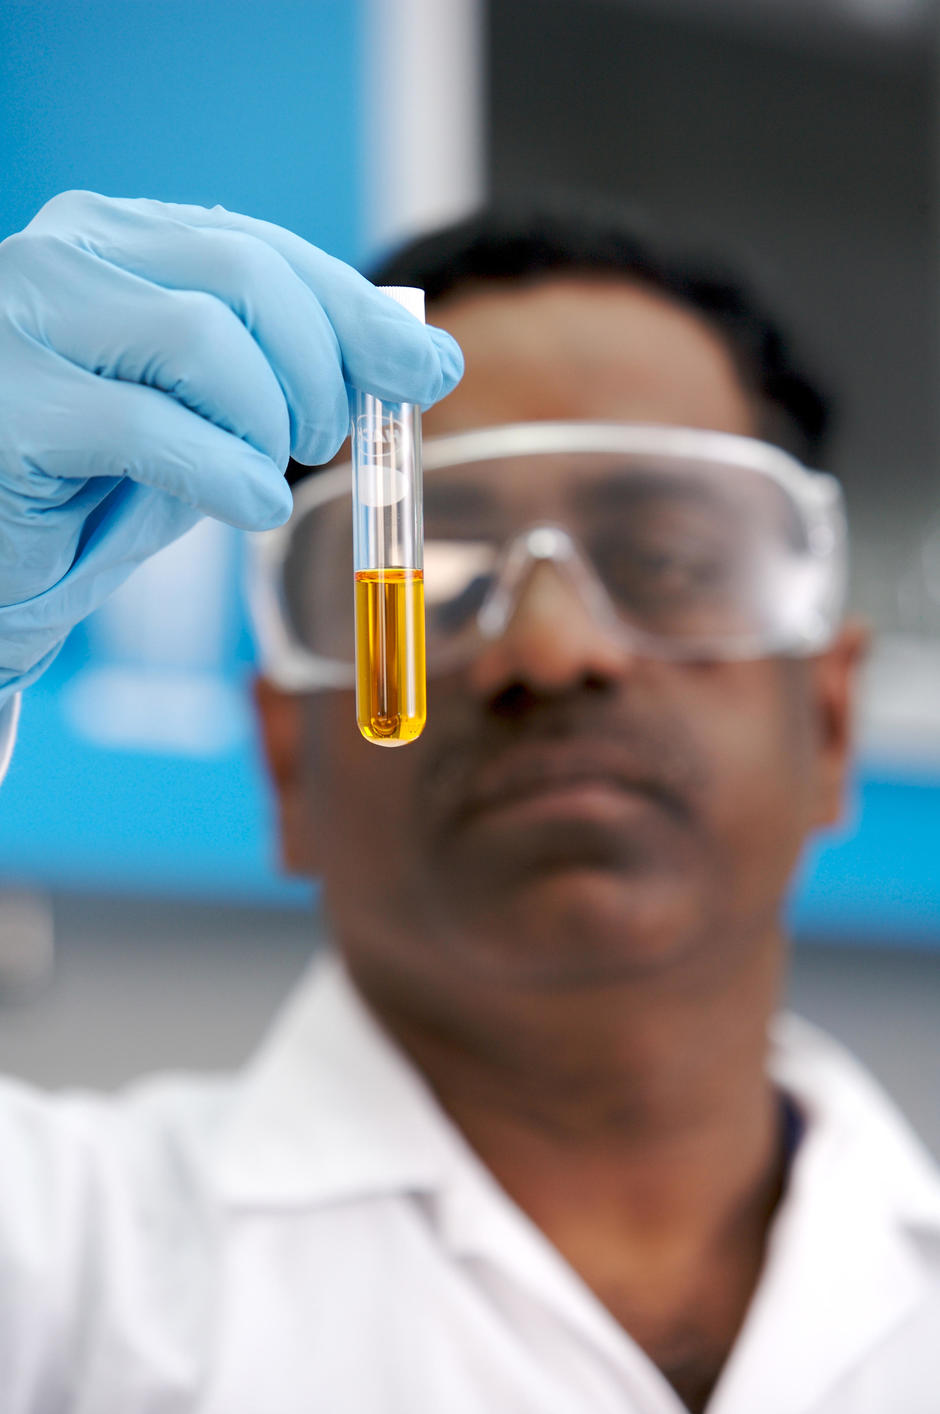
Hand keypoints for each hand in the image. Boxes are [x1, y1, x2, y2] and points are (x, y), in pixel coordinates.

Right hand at [0, 191, 462, 699]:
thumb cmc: (102, 481)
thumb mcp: (209, 415)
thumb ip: (290, 371)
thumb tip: (427, 357)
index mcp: (120, 239)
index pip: (264, 249)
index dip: (357, 312)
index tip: (427, 371)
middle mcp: (68, 255)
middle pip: (245, 277)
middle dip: (317, 370)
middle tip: (320, 443)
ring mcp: (26, 321)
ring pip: (203, 339)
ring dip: (266, 424)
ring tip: (263, 478)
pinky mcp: (10, 406)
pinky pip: (152, 428)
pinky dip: (225, 475)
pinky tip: (244, 505)